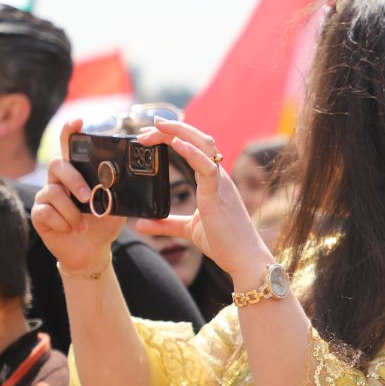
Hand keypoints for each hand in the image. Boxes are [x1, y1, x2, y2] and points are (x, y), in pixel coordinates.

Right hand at [31, 119, 125, 272]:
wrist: (91, 250)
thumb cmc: (103, 222)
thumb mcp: (117, 205)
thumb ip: (119, 190)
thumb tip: (132, 179)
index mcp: (78, 172)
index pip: (70, 147)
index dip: (70, 131)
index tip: (78, 121)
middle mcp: (58, 180)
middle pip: (58, 165)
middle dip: (74, 181)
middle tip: (88, 198)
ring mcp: (46, 195)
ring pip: (53, 193)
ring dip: (72, 213)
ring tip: (82, 226)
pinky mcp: (38, 213)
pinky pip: (46, 212)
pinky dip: (63, 223)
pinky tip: (71, 230)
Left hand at [133, 118, 272, 281]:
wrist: (243, 259)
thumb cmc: (224, 242)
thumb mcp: (188, 229)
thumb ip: (166, 224)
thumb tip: (140, 224)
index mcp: (212, 180)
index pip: (194, 148)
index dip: (174, 136)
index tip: (151, 133)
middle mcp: (218, 176)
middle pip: (198, 139)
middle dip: (173, 129)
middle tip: (147, 126)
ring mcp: (220, 184)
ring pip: (204, 145)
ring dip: (180, 133)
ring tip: (158, 127)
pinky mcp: (217, 195)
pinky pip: (206, 168)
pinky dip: (191, 152)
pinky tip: (176, 143)